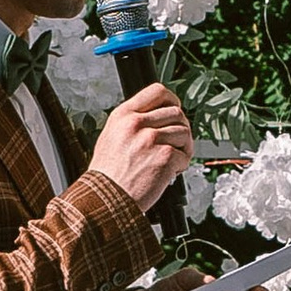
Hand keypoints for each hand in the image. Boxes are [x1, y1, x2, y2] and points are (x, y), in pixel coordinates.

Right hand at [86, 84, 192, 209]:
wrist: (105, 199)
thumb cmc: (108, 173)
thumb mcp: (111, 135)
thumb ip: (132, 121)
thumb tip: (157, 115)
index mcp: (124, 115)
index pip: (157, 91)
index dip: (171, 100)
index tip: (175, 109)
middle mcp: (137, 124)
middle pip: (176, 113)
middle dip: (180, 128)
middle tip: (175, 143)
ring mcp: (151, 139)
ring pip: (184, 132)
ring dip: (183, 147)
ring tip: (172, 159)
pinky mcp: (165, 157)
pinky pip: (185, 155)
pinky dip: (181, 165)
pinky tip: (169, 172)